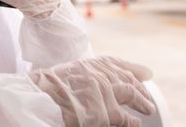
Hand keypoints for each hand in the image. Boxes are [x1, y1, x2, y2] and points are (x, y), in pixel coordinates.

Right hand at [29, 56, 155, 126]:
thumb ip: (85, 74)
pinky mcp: (104, 112)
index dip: (133, 69)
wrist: (37, 101)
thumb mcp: (66, 74)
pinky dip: (131, 121)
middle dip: (140, 88)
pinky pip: (123, 117)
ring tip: (148, 109)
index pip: (116, 64)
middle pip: (127, 79)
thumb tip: (106, 78)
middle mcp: (99, 74)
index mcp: (89, 65)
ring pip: (130, 94)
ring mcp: (102, 91)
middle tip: (147, 98)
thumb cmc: (47, 90)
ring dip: (142, 102)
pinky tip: (136, 123)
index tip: (145, 74)